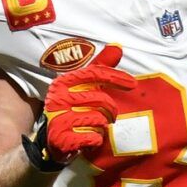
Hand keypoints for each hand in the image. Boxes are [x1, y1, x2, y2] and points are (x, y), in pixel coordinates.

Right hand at [31, 45, 135, 165]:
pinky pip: (92, 137)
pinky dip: (95, 139)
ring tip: (93, 127)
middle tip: (109, 116)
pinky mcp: (62, 139)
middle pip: (100, 99)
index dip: (115, 77)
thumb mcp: (83, 86)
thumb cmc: (73, 109)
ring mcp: (58, 119)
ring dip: (101, 126)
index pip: (94, 73)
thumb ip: (99, 67)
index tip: (133, 84)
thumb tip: (117, 46)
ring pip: (98, 119)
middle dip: (110, 110)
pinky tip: (89, 138)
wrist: (53, 140)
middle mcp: (58, 98)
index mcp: (62, 82)